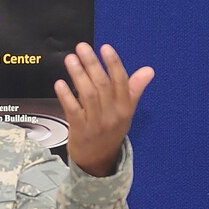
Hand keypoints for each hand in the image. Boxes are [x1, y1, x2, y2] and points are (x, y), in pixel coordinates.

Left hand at [53, 43, 153, 176]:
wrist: (99, 161)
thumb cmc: (111, 131)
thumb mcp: (126, 112)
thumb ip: (134, 90)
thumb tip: (149, 70)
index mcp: (125, 107)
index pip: (121, 81)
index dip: (113, 63)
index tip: (105, 47)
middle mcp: (112, 114)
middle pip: (102, 85)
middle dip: (92, 64)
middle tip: (82, 47)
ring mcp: (96, 123)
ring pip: (88, 95)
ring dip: (78, 75)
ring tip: (70, 59)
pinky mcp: (79, 130)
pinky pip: (73, 110)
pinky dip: (66, 96)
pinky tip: (59, 83)